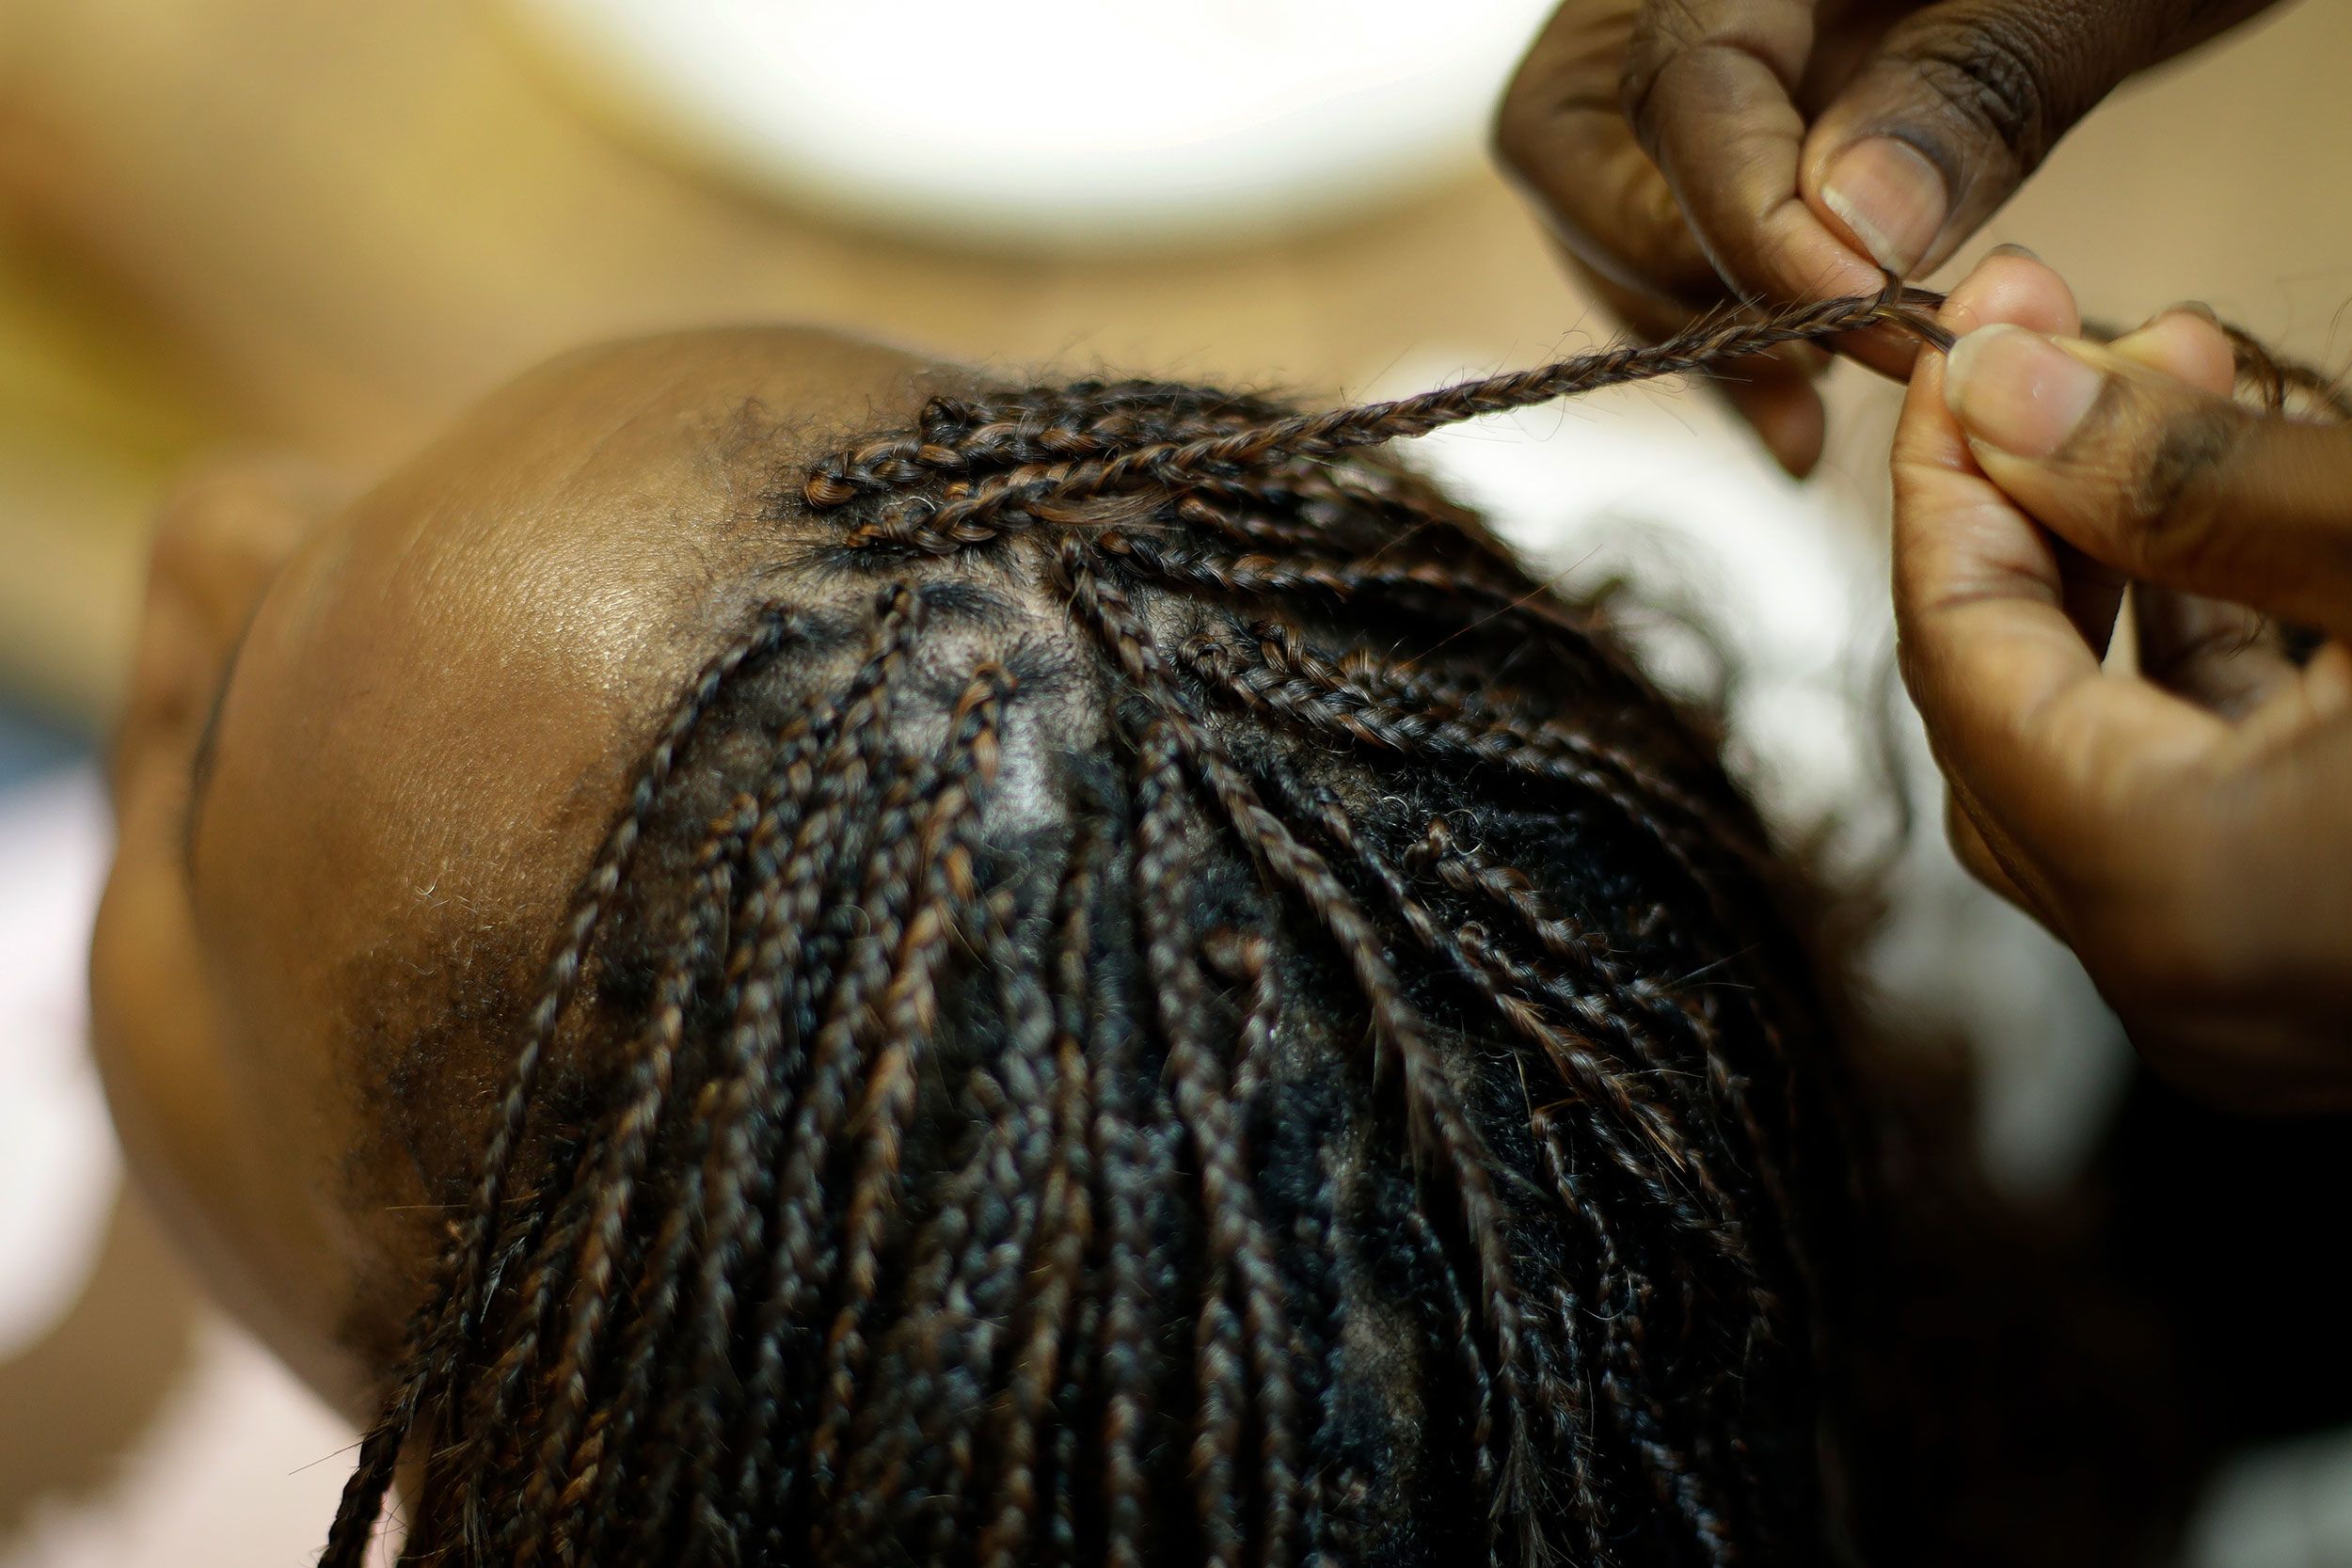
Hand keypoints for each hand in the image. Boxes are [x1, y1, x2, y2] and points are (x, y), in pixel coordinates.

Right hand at [1495, 0, 2283, 474]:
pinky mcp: (1752, 98)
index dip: (1750, 220)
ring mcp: (1713, 36)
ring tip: (1813, 409)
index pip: (1683, 82)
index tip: (1864, 311)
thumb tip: (1848, 231)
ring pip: (1607, 194)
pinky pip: (1666, 212)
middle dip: (1684, 278)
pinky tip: (1803, 403)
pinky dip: (1723, 313)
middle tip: (1826, 364)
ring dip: (1696, 319)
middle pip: (1578, 147)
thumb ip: (1974, 86)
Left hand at [1893, 250, 2351, 1110]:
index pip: (1960, 665)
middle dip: (2031, 519)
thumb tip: (1997, 387)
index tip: (1959, 342)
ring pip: (2103, 763)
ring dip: (2122, 576)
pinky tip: (2242, 527)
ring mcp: (2263, 1011)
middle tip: (2062, 346)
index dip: (1945, 488)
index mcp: (2182, 899)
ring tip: (2171, 381)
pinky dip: (2202, 668)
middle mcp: (2191, 994)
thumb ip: (2186, 478)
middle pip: (2007, 720)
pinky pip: (2205, 813)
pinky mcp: (2331, 981)